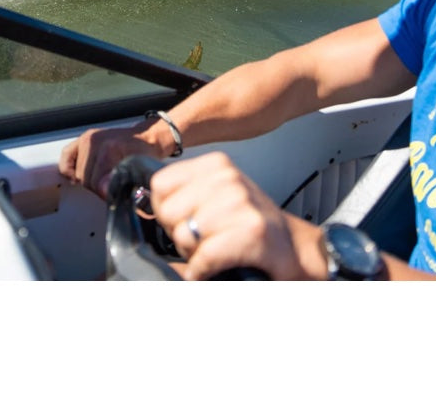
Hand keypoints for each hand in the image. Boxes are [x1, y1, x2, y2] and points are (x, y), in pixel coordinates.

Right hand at [59, 122, 164, 198]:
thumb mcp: (138, 170)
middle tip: (111, 185)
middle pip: (87, 180)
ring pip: (78, 173)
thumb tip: (106, 192)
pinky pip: (67, 156)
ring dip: (89, 180)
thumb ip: (121, 183)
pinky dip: (69, 167)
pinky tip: (77, 174)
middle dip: (99, 187)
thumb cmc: (146, 153)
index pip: (97, 182)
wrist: (147, 137)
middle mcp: (95, 142)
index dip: (105, 193)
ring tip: (103, 178)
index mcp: (109, 149)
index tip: (111, 195)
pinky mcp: (84, 138)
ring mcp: (88, 139)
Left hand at [149, 152, 321, 279]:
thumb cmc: (251, 227)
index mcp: (216, 164)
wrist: (297, 250)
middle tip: (203, 241)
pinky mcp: (252, 232)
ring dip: (194, 255)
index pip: (160, 184)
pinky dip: (202, 271)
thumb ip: (183, 197)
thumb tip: (138, 206)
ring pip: (184, 236)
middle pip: (168, 212)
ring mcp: (242, 203)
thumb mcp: (216, 198)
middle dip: (179, 235)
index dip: (164, 211)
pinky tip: (214, 269)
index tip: (183, 222)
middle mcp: (229, 178)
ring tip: (216, 252)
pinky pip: (205, 257)